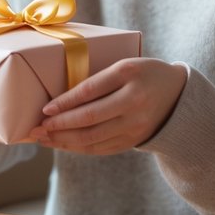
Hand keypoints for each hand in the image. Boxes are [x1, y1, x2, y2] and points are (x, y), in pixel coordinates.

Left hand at [28, 58, 186, 154]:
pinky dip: (79, 148)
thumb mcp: (125, 65)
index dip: (64, 103)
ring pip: (93, 138)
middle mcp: (133, 101)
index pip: (89, 91)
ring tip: (43, 139)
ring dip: (64, 140)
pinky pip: (101, 148)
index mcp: (128, 74)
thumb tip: (61, 100)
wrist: (178, 95)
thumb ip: (99, 80)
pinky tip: (63, 145)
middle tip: (36, 129)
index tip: (45, 109)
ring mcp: (135, 125)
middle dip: (59, 126)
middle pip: (89, 119)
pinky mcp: (134, 140)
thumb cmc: (143, 74)